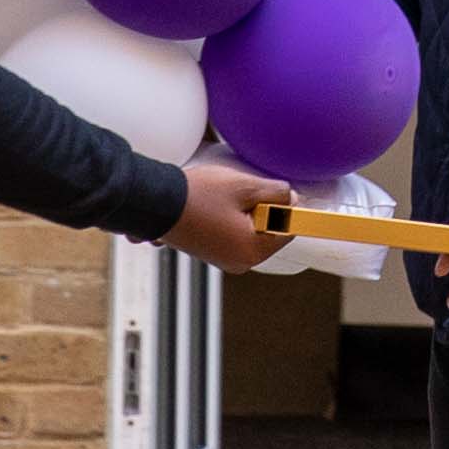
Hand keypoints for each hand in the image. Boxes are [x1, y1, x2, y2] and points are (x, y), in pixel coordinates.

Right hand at [168, 152, 291, 271]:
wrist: (157, 203)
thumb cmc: (198, 196)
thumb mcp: (245, 186)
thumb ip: (276, 193)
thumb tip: (292, 198)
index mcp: (251, 251)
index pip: (288, 230)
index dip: (286, 206)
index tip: (277, 190)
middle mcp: (239, 262)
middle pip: (269, 231)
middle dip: (263, 208)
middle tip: (243, 191)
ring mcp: (224, 260)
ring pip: (251, 231)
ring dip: (246, 211)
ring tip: (225, 197)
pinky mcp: (212, 253)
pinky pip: (234, 234)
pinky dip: (232, 218)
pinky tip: (216, 203)